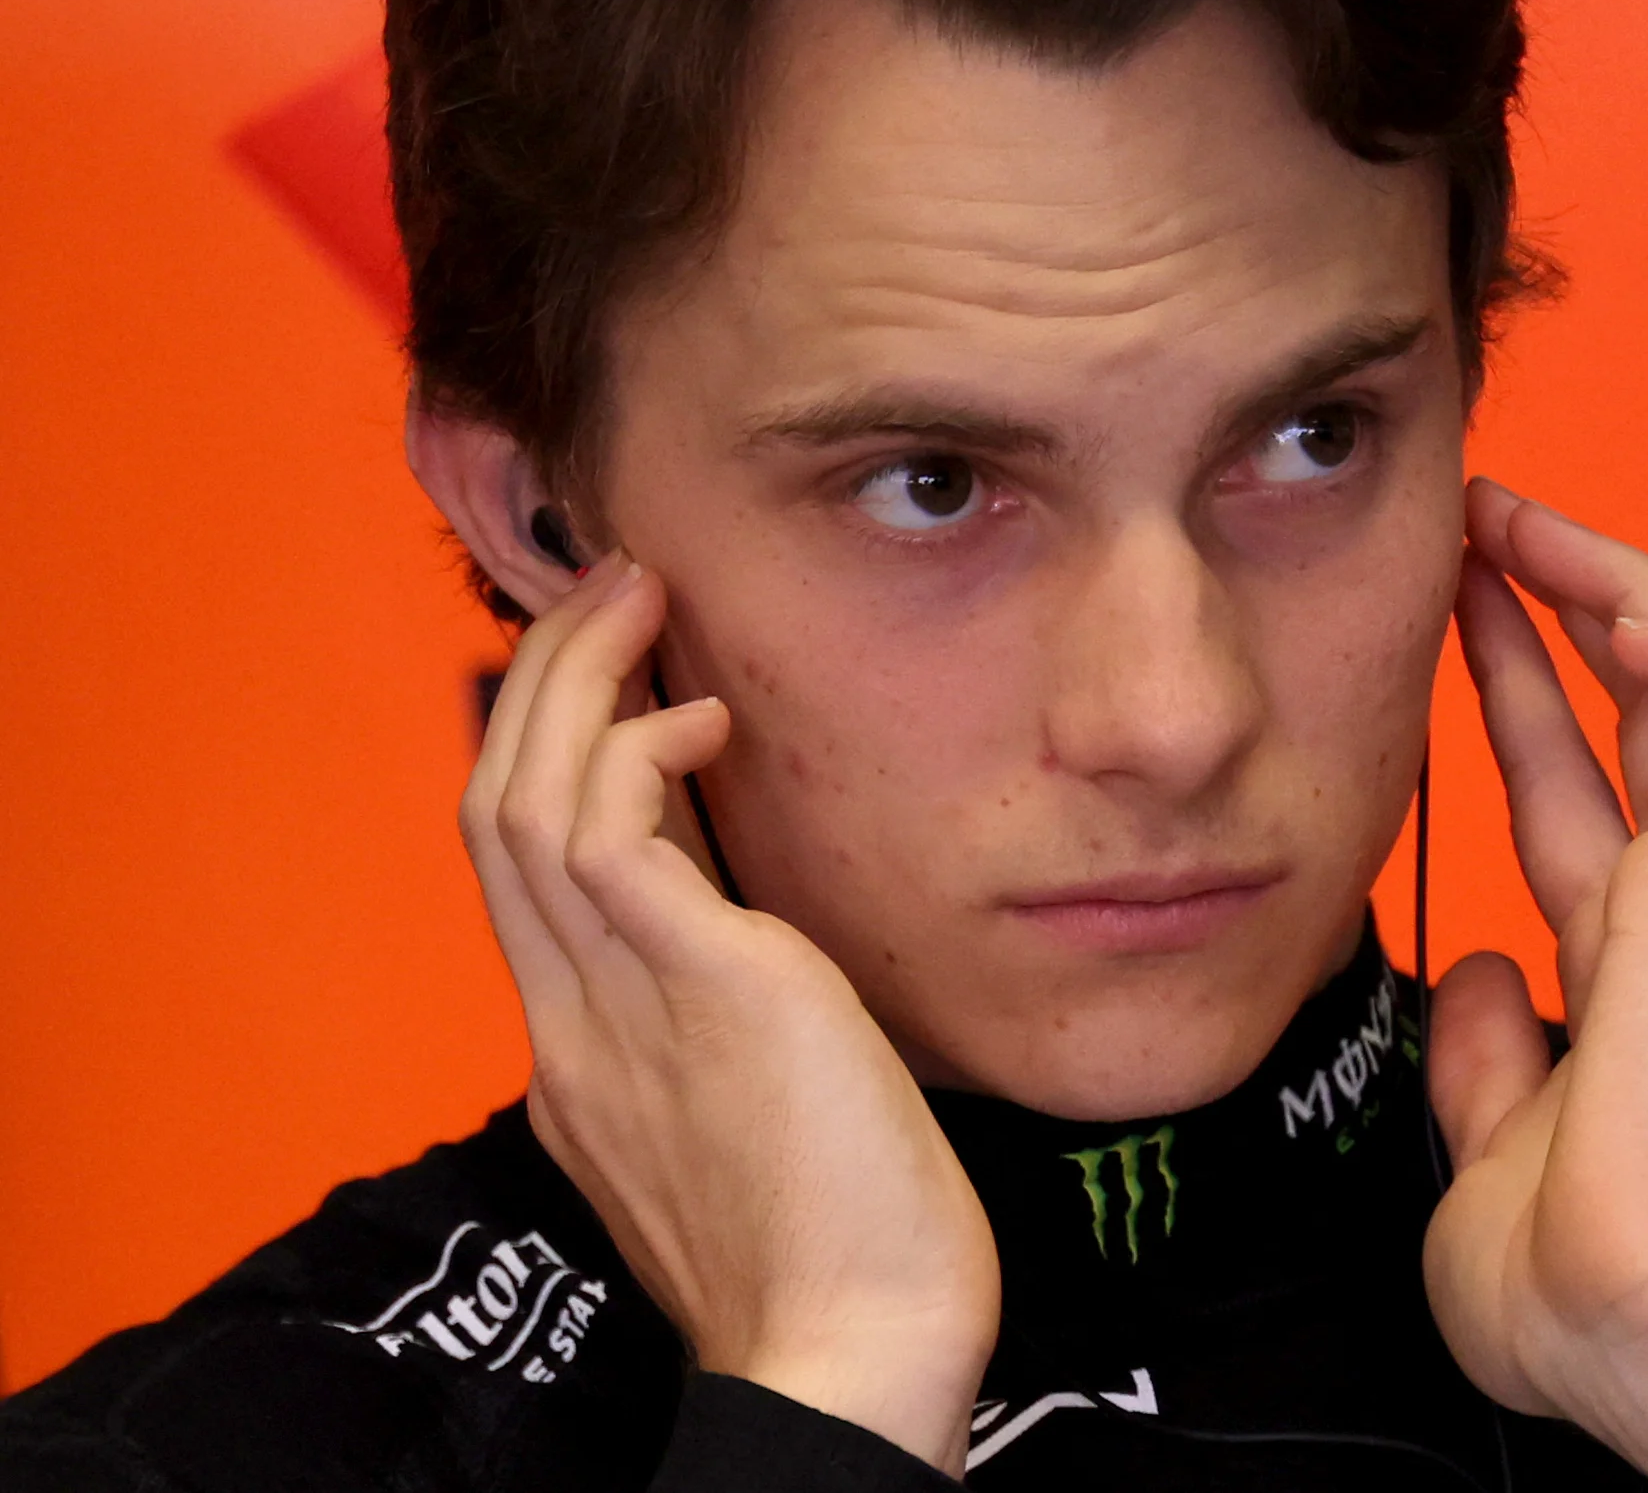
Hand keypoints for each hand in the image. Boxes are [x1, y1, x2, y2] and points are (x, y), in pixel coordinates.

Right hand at [463, 558, 997, 1473]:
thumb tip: (764, 964)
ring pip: (526, 801)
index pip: (520, 876)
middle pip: (493, 814)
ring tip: (641, 595)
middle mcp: (573, 1024)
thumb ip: (729, 1033)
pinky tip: (706, 717)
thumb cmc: (843, 1256)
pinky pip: (613, 835)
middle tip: (607, 594)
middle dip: (538, 687)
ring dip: (576, 679)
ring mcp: (618, 1007)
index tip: (602, 678)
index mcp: (580, 1061)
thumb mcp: (756, 1121)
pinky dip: (641, 751)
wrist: (854, 1353)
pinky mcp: (701, 989)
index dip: (543, 757)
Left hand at [1423, 478, 1647, 1491]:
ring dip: (1630, 588)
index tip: (1459, 605)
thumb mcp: (1487, 1152)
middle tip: (1489, 516)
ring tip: (1535, 525)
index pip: (1576, 793)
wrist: (1640, 1332)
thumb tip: (1483, 972)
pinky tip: (1636, 621)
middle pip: (1644, 713)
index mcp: (1633, 975)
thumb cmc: (1579, 1291)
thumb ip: (1490, 1057)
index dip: (1520, 691)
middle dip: (1570, 598)